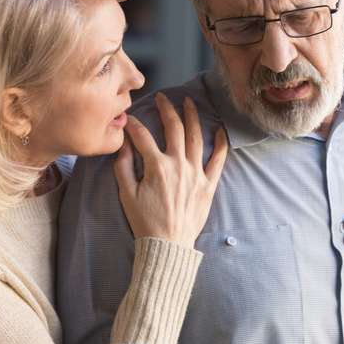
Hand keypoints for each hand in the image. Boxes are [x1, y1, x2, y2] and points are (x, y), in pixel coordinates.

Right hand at [114, 92, 227, 248]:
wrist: (168, 245)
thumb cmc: (145, 222)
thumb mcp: (126, 194)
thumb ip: (123, 165)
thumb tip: (123, 143)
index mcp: (157, 167)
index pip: (143, 136)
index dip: (134, 124)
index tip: (129, 119)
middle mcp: (179, 165)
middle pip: (174, 128)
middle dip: (167, 109)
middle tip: (162, 98)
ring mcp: (196, 174)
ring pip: (196, 137)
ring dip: (192, 116)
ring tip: (189, 102)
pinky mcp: (208, 184)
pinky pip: (218, 160)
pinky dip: (220, 143)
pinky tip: (219, 129)